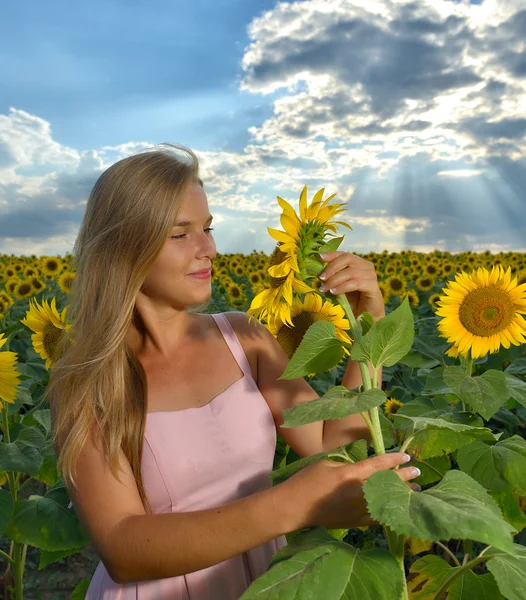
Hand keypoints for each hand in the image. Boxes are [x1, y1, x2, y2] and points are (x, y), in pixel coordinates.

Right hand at [278, 452, 419, 530]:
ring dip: (401, 495)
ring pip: (386, 501)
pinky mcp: (355, 522)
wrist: (294, 508)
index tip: (406, 456)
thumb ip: (347, 464)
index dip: (394, 459)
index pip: (379, 465)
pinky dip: (388, 511)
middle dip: (404, 477)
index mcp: (351, 474)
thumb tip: (361, 466)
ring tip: (414, 491)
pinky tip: (395, 508)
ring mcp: (358, 510)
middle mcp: (359, 492)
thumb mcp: (327, 463)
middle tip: (417, 472)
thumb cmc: (307, 481)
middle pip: (387, 483)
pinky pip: (377, 517)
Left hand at [318, 251, 384, 320]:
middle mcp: (366, 266)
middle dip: (331, 267)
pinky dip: (342, 287)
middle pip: (347, 259)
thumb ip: (332, 279)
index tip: (319, 257)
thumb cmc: (353, 301)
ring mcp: (371, 276)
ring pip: (350, 272)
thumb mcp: (339, 287)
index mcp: (358, 264)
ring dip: (334, 280)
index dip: (332, 254)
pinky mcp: (373, 287)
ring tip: (325, 289)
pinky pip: (356, 283)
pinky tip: (334, 292)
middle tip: (321, 278)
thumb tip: (319, 274)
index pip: (344, 254)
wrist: (366, 316)